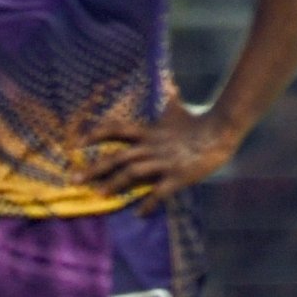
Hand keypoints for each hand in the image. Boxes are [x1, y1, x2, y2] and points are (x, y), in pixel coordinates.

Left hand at [86, 93, 240, 212]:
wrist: (222, 130)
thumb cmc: (198, 121)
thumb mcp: (176, 110)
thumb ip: (168, 100)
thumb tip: (170, 83)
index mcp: (148, 132)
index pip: (116, 130)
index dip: (97, 135)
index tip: (78, 144)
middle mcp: (151, 147)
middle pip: (117, 156)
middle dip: (95, 168)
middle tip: (74, 180)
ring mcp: (164, 162)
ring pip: (133, 173)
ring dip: (115, 185)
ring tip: (99, 196)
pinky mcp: (178, 176)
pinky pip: (160, 192)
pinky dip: (149, 203)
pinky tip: (140, 214)